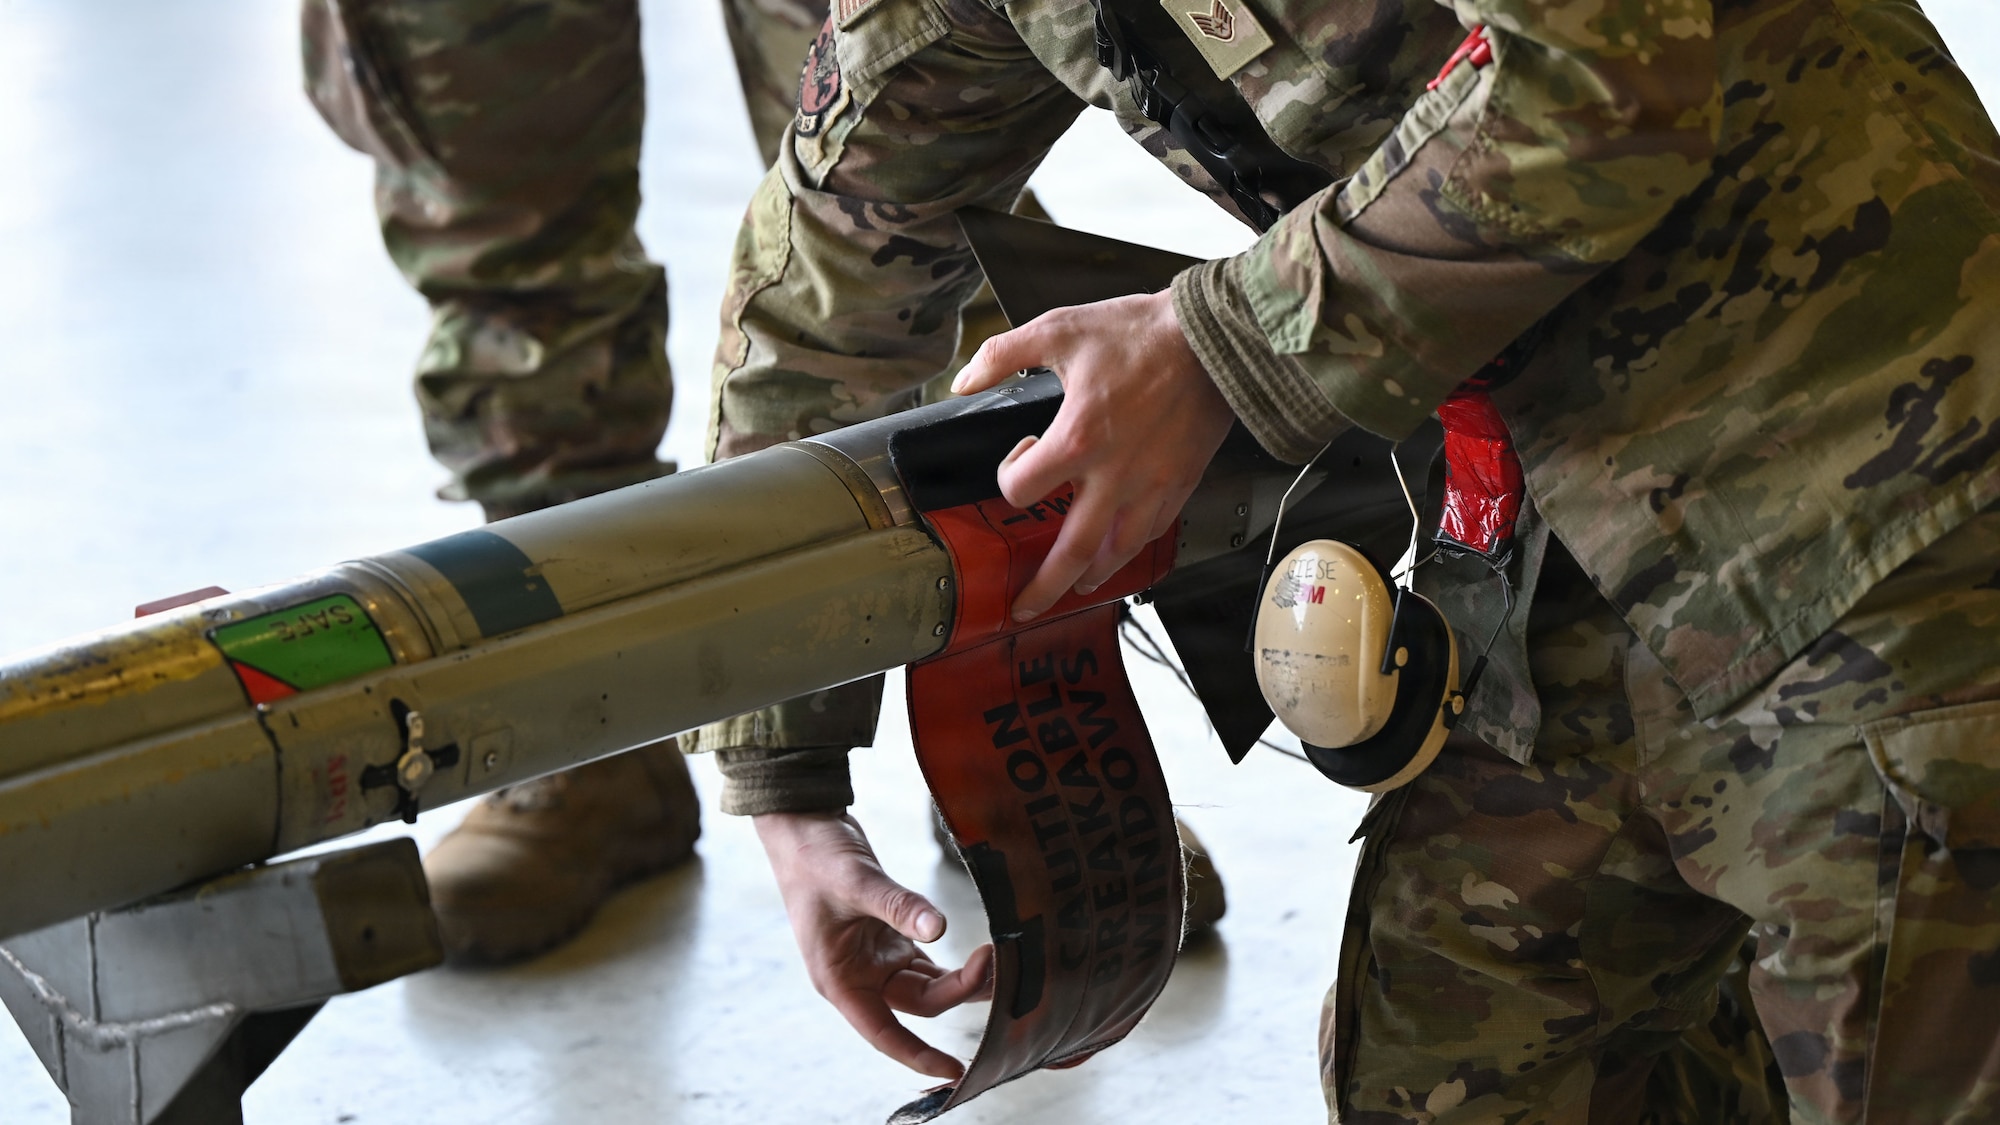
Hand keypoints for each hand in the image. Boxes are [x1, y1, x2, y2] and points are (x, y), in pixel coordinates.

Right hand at [753, 811, 993, 1078]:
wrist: (804, 827)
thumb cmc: (814, 859)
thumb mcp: (856, 882)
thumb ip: (898, 906)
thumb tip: (939, 928)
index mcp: (840, 980)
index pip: (885, 1033)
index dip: (918, 1056)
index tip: (954, 1070)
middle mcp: (860, 978)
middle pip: (921, 1002)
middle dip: (961, 989)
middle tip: (995, 959)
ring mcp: (877, 960)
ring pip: (931, 986)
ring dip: (965, 978)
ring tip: (999, 957)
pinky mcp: (891, 940)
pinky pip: (931, 964)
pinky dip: (956, 963)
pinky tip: (983, 953)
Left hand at [951, 289, 1233, 620]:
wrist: (1214, 336)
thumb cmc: (1142, 332)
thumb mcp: (1059, 329)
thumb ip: (1002, 355)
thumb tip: (964, 380)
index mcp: (1078, 440)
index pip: (1022, 489)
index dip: (1009, 477)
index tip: (1022, 455)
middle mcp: (1114, 475)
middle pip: (1071, 552)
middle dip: (1044, 587)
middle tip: (1025, 607)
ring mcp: (1151, 485)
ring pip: (1117, 551)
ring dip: (1091, 576)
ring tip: (1075, 588)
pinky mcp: (1180, 483)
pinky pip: (1153, 531)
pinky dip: (1132, 550)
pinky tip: (1122, 551)